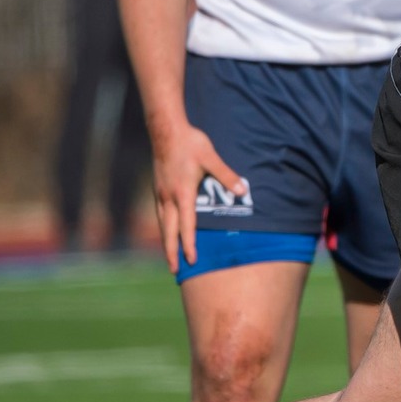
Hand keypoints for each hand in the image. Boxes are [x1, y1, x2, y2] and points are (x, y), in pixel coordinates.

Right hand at [150, 120, 245, 272]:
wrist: (165, 130)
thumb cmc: (190, 144)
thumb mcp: (211, 157)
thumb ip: (226, 175)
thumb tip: (242, 190)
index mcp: (183, 193)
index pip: (186, 225)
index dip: (189, 245)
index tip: (192, 261)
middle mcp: (169, 197)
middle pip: (168, 231)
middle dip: (171, 252)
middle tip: (174, 271)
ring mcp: (161, 193)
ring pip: (161, 223)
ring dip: (166, 242)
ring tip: (170, 257)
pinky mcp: (158, 188)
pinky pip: (159, 214)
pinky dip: (163, 227)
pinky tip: (167, 231)